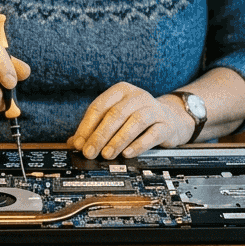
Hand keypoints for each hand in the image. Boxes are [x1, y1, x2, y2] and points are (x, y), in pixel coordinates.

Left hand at [68, 82, 194, 158]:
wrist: (171, 118)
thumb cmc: (137, 117)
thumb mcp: (116, 118)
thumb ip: (95, 128)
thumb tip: (74, 144)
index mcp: (120, 91)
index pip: (99, 106)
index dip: (86, 126)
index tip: (78, 143)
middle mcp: (137, 96)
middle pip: (115, 114)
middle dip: (100, 135)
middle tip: (90, 152)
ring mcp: (153, 109)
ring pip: (134, 123)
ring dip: (118, 140)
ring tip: (107, 154)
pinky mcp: (166, 125)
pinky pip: (152, 134)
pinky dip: (138, 145)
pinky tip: (128, 153)